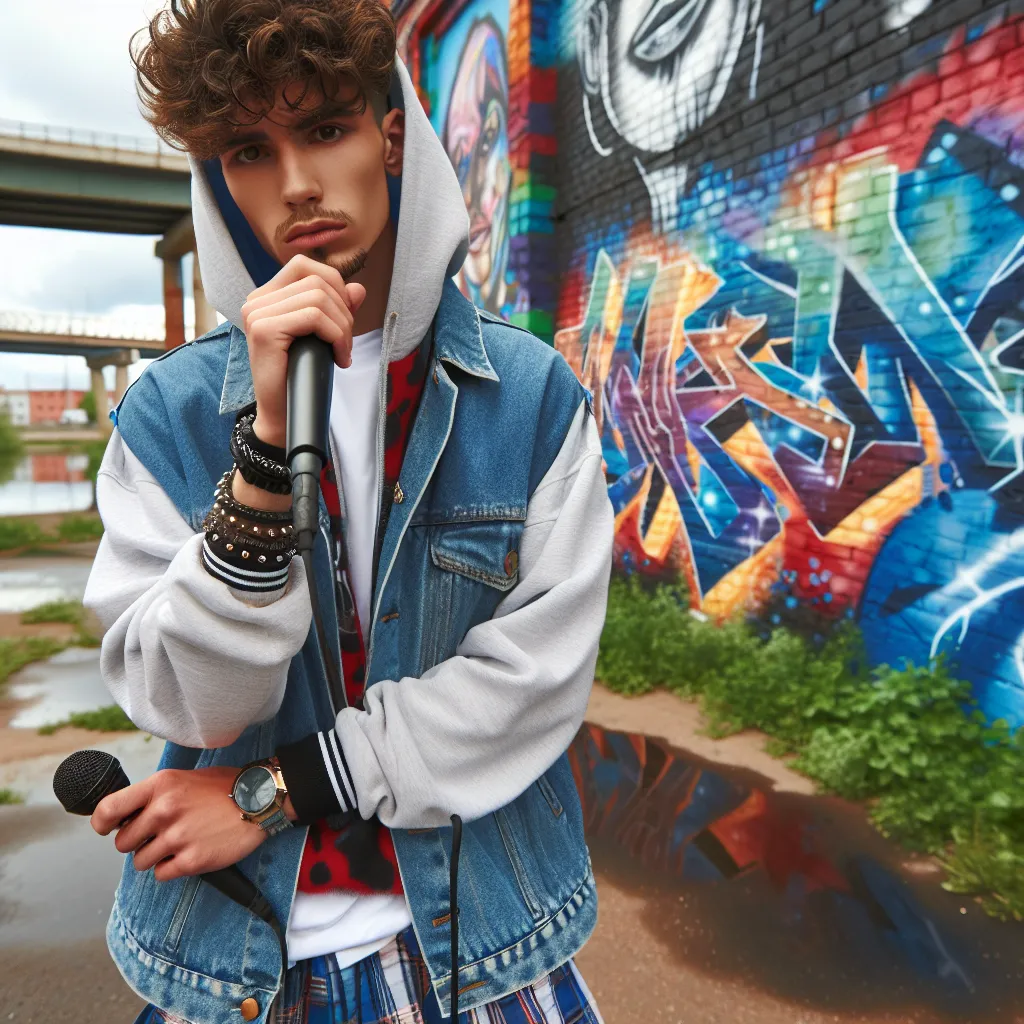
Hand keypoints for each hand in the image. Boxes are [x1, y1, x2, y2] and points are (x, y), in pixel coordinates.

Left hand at [90, 766, 267, 882]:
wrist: (261, 798)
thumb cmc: (224, 787)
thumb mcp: (183, 778)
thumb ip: (153, 796)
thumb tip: (126, 816)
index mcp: (160, 786)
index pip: (107, 810)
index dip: (102, 824)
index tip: (109, 828)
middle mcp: (164, 811)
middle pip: (123, 843)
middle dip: (137, 842)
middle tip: (159, 835)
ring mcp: (178, 837)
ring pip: (140, 861)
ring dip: (155, 857)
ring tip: (178, 843)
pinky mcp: (192, 860)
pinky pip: (162, 874)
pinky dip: (171, 868)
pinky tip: (189, 853)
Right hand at [240, 255, 366, 447]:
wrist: (283, 413)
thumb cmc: (302, 375)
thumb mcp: (324, 336)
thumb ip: (338, 309)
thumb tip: (358, 288)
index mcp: (267, 296)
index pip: (304, 266)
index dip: (334, 284)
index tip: (343, 318)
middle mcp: (257, 300)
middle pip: (317, 280)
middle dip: (344, 312)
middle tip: (345, 343)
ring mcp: (257, 313)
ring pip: (319, 298)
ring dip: (342, 328)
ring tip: (342, 353)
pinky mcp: (263, 329)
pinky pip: (314, 317)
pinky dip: (336, 337)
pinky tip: (339, 358)